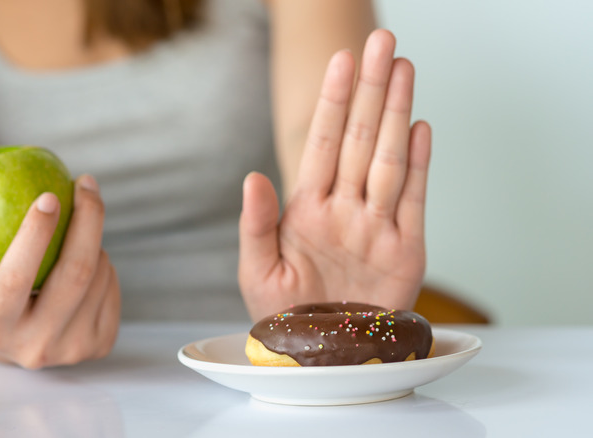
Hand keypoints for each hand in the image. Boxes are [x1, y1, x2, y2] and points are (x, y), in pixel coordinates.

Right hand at [0, 175, 120, 368]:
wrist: (11, 333)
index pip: (14, 280)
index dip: (34, 236)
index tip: (48, 196)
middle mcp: (36, 348)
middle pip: (74, 274)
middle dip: (86, 220)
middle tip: (84, 183)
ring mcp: (73, 350)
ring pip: (98, 275)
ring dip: (92, 239)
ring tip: (75, 225)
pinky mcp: (100, 343)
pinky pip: (112, 286)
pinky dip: (103, 260)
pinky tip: (88, 251)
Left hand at [239, 29, 431, 319]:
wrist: (320, 357)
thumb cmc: (284, 316)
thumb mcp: (257, 271)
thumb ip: (256, 223)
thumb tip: (252, 175)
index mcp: (307, 209)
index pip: (321, 143)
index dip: (332, 102)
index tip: (340, 62)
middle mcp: (344, 209)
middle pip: (359, 138)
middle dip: (369, 90)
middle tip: (381, 42)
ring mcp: (376, 226)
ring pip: (387, 158)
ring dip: (395, 113)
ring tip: (403, 68)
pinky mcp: (405, 249)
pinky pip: (413, 199)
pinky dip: (417, 164)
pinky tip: (418, 128)